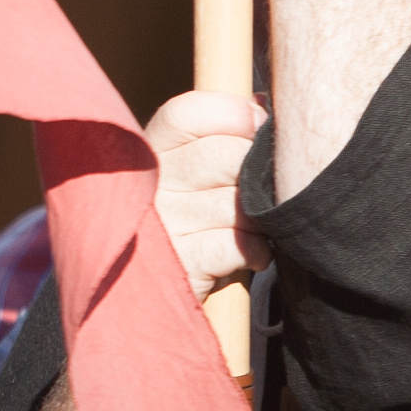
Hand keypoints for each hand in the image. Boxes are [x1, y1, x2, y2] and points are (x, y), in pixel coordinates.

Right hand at [148, 88, 268, 293]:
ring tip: (251, 228)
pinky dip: (255, 250)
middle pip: (221, 155)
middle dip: (253, 172)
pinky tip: (249, 255)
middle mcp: (147, 187)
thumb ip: (218, 138)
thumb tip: (263, 106)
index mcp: (147, 154)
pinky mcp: (180, 265)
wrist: (152, 304)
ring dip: (258, 218)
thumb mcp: (191, 176)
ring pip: (236, 203)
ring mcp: (162, 227)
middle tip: (256, 191)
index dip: (232, 114)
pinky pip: (237, 244)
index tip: (256, 126)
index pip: (185, 113)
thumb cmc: (190, 225)